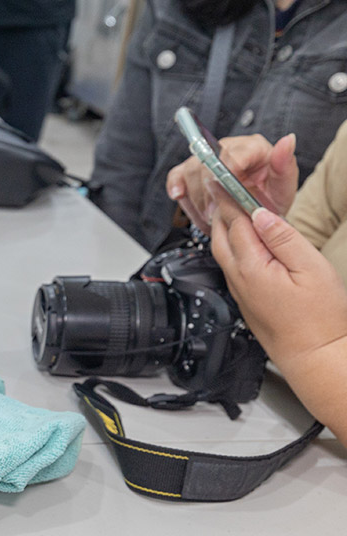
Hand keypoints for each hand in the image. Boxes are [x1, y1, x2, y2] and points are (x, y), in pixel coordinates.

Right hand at [166, 133, 297, 230]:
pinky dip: (176, 186)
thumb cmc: (271, 197)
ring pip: (191, 171)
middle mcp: (229, 147)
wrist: (258, 210)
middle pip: (207, 163)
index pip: (232, 154)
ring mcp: (209, 158)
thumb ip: (284, 164)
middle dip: (209, 193)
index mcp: (253, 147)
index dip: (225, 175)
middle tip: (216, 214)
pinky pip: (177, 174)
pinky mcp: (194, 170)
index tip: (226, 196)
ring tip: (209, 216)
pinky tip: (180, 195)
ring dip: (196, 198)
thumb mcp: (284, 186)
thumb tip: (288, 140)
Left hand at [208, 185, 346, 367]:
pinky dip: (234, 243)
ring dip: (226, 225)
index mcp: (251, 267)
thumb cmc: (319, 318)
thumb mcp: (310, 268)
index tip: (222, 175)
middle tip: (224, 183)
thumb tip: (261, 213)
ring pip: (224, 249)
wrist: (315, 356)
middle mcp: (238, 278)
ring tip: (233, 202)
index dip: (229, 195)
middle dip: (221, 207)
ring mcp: (240, 289)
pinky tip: (245, 236)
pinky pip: (233, 263)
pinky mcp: (246, 297)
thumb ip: (283, 237)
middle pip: (221, 234)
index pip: (235, 221)